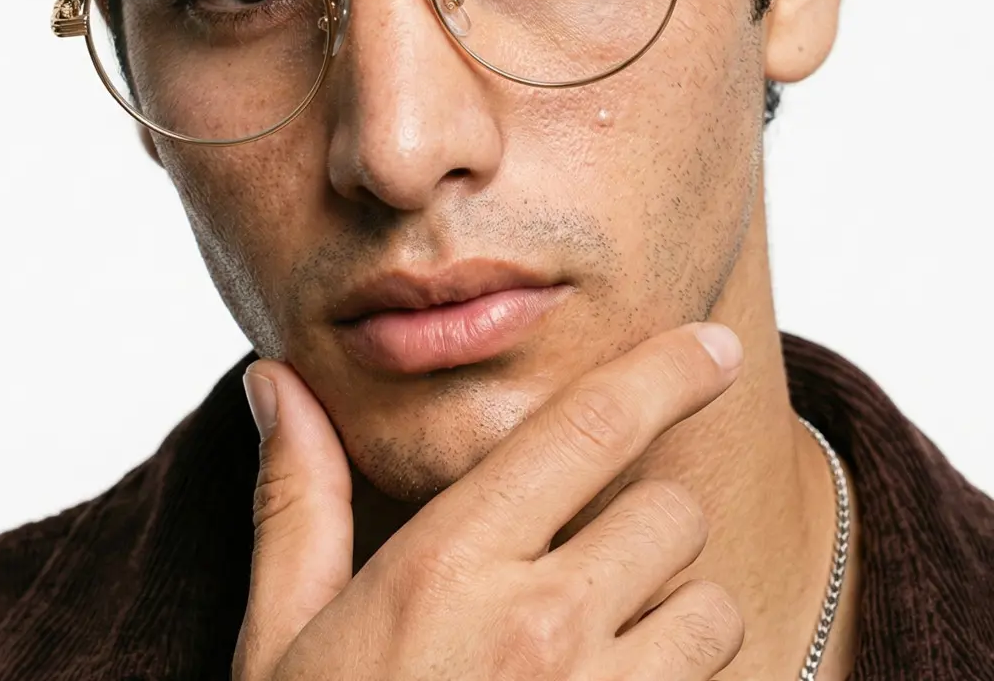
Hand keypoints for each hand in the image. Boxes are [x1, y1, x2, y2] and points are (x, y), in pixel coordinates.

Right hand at [233, 322, 744, 680]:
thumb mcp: (285, 636)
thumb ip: (298, 499)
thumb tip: (279, 380)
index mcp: (449, 567)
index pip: (589, 427)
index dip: (666, 369)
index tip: (714, 345)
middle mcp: (540, 631)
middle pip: (669, 514)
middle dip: (643, 528)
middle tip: (584, 571)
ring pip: (712, 612)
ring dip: (674, 622)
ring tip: (595, 664)